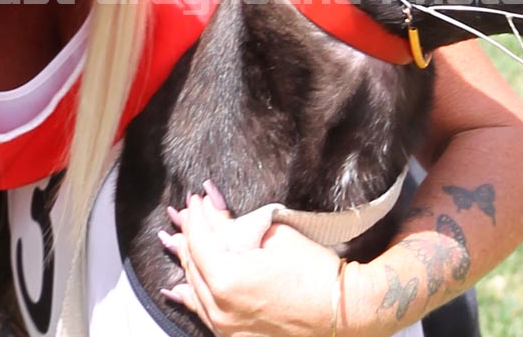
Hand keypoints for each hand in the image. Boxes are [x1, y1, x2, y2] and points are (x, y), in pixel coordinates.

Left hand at [160, 182, 341, 336]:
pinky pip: (204, 313)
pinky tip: (178, 288)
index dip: (196, 216)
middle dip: (189, 236)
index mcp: (226, 279)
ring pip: (195, 290)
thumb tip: (212, 207)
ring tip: (177, 241)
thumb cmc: (315, 271)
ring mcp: (226, 328)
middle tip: (187, 214)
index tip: (196, 198)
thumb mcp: (273, 237)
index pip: (199, 240)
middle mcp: (219, 308)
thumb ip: (234, 224)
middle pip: (193, 265)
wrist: (345, 313)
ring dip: (187, 263)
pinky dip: (191, 295)